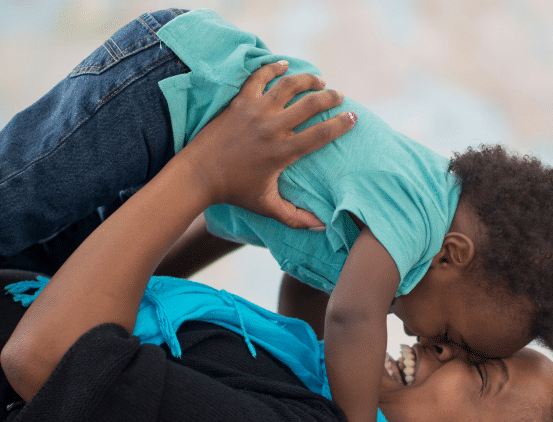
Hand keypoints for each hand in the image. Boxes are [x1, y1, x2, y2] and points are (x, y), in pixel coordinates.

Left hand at [180, 60, 356, 228]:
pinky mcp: (239, 102)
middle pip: (310, 104)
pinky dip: (273, 67)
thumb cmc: (234, 191)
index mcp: (283, 152)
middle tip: (339, 96)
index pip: (321, 134)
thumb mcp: (267, 206)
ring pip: (288, 84)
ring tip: (319, 80)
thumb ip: (295, 217)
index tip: (353, 117)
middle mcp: (272, 128)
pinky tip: (283, 64)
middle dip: (330, 97)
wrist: (198, 175)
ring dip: (308, 78)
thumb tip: (321, 226)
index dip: (341, 124)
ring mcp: (255, 111)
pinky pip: (259, 77)